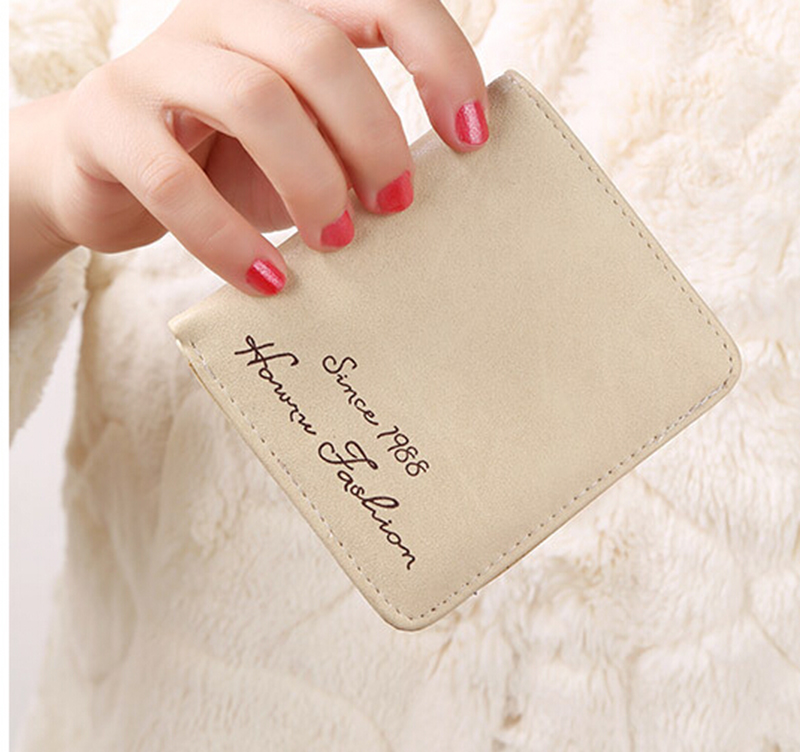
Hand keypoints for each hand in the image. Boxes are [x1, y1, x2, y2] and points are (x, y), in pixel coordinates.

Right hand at [11, 0, 488, 299]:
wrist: (105, 171)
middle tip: (393, 207)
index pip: (383, 1)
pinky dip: (230, 238)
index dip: (439, 61)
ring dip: (310, 184)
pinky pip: (173, 180)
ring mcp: (157, 63)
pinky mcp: (107, 122)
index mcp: (283, 12)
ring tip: (336, 243)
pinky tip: (270, 280)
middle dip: (372, 138)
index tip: (470, 140)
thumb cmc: (224, 162)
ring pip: (253, 101)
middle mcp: (221, 18)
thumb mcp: (303, 148)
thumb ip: (352, 148)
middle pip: (318, 51)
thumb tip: (416, 188)